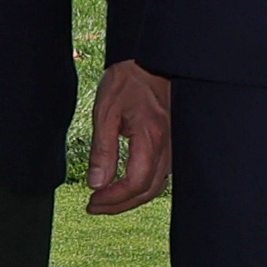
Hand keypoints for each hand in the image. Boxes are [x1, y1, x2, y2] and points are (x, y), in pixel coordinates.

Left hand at [88, 59, 174, 214]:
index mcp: (151, 138)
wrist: (152, 60)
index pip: (136, 183)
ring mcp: (174, 145)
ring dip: (132, 198)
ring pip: (157, 185)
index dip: (114, 199)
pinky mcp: (173, 143)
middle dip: (120, 204)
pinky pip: (162, 174)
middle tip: (94, 206)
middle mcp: (168, 145)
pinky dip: (143, 186)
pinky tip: (126, 183)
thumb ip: (102, 151)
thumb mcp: (106, 113)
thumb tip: (96, 184)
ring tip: (107, 199)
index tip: (92, 201)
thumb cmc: (128, 81)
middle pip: (149, 191)